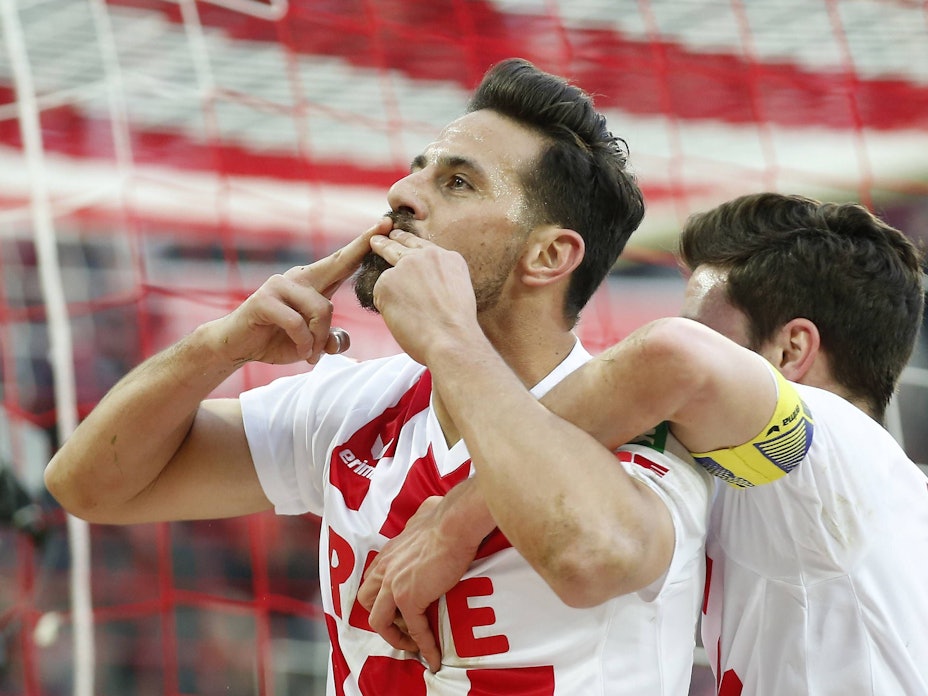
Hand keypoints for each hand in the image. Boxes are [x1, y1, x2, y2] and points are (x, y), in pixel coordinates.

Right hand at [211, 218, 391, 365]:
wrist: (237, 346)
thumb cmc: (275, 339)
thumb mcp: (311, 343)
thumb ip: (329, 339)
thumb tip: (340, 342)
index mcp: (312, 283)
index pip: (342, 262)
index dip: (363, 244)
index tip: (386, 222)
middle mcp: (298, 278)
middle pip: (337, 264)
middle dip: (362, 246)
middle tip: (385, 225)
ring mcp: (280, 285)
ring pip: (322, 309)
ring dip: (320, 339)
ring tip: (312, 355)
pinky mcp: (264, 299)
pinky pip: (297, 322)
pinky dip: (304, 343)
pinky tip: (301, 353)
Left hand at [358, 496, 479, 671]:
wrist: (456, 523)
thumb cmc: (447, 515)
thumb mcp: (424, 515)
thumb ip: (420, 522)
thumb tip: (430, 511)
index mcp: (389, 551)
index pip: (373, 578)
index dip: (381, 595)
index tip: (398, 605)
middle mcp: (385, 568)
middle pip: (366, 600)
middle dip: (381, 615)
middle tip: (403, 624)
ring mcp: (393, 585)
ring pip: (378, 621)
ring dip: (394, 636)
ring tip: (413, 645)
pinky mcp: (409, 599)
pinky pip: (414, 630)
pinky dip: (424, 647)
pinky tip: (434, 658)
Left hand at [369, 230, 480, 364]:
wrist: (452, 339)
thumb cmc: (457, 328)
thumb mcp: (457, 292)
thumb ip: (440, 280)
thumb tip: (423, 287)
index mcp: (448, 259)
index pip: (422, 245)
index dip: (408, 241)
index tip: (398, 236)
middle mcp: (426, 256)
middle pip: (400, 245)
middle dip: (386, 242)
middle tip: (375, 240)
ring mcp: (405, 267)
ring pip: (388, 273)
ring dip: (387, 287)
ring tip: (392, 298)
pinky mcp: (386, 282)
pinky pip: (379, 294)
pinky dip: (385, 308)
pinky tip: (400, 319)